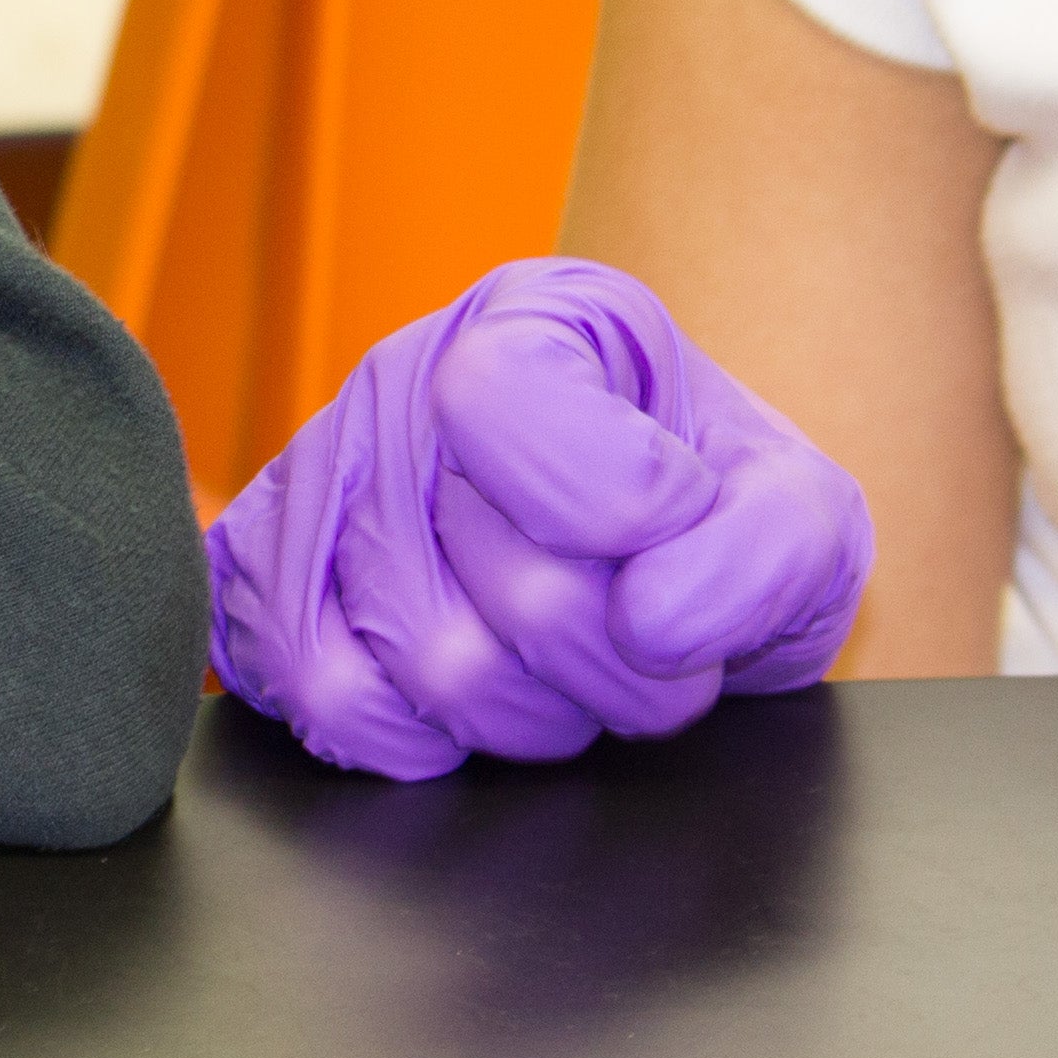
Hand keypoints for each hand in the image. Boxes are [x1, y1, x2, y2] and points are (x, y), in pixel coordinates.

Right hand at [205, 256, 872, 780]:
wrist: (627, 551)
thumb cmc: (701, 515)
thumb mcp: (797, 507)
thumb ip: (772, 545)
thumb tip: (656, 618)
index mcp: (534, 316)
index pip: (502, 398)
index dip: (615, 502)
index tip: (677, 524)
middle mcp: (401, 379)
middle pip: (514, 584)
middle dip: (621, 660)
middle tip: (645, 640)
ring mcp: (319, 483)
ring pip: (431, 663)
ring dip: (536, 714)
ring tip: (562, 670)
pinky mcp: (261, 581)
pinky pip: (327, 703)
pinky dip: (426, 741)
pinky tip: (471, 702)